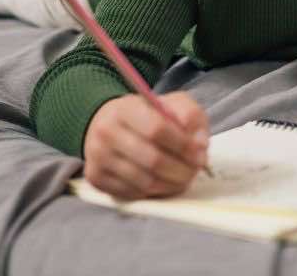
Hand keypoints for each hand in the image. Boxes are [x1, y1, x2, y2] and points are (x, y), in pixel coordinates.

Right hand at [83, 91, 208, 199]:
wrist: (109, 122)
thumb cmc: (147, 114)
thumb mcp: (172, 104)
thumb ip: (191, 117)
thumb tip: (200, 146)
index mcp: (125, 109)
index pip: (157, 129)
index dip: (183, 146)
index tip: (200, 155)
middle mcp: (106, 132)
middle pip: (151, 159)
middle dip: (181, 170)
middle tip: (195, 172)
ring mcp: (98, 157)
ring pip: (143, 181)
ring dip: (170, 184)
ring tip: (184, 178)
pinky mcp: (96, 177)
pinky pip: (131, 193)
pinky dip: (153, 192)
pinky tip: (164, 183)